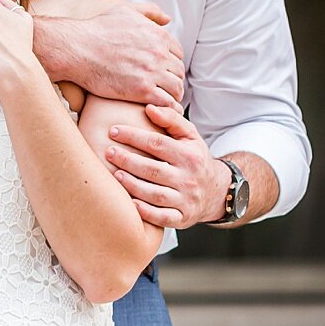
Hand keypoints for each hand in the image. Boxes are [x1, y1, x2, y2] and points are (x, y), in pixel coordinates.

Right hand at [44, 2, 184, 105]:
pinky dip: (166, 108)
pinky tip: (159, 109)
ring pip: (176, 88)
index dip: (171, 63)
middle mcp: (159, 53)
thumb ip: (149, 11)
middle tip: (164, 88)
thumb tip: (167, 19)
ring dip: (172, 95)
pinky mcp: (142, 90)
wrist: (77, 48)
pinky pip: (166, 103)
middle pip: (179, 72)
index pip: (178, 54)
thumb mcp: (125, 11)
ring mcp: (151, 72)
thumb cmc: (97, 29)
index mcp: (158, 35)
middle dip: (173, 80)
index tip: (164, 71)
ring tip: (163, 100)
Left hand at [106, 103, 229, 228]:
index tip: (113, 131)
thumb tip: (149, 107)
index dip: (134, 136)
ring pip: (156, 195)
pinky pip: (163, 218)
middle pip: (154, 170)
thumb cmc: (194, 158)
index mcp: (189, 155)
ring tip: (114, 175)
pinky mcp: (182, 218)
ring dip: (133, 186)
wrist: (216, 191)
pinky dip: (146, 212)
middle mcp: (189, 178)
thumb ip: (171, 119)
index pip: (157, 143)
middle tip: (108, 152)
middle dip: (128, 161)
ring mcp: (185, 200)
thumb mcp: (190, 136)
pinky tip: (130, 204)